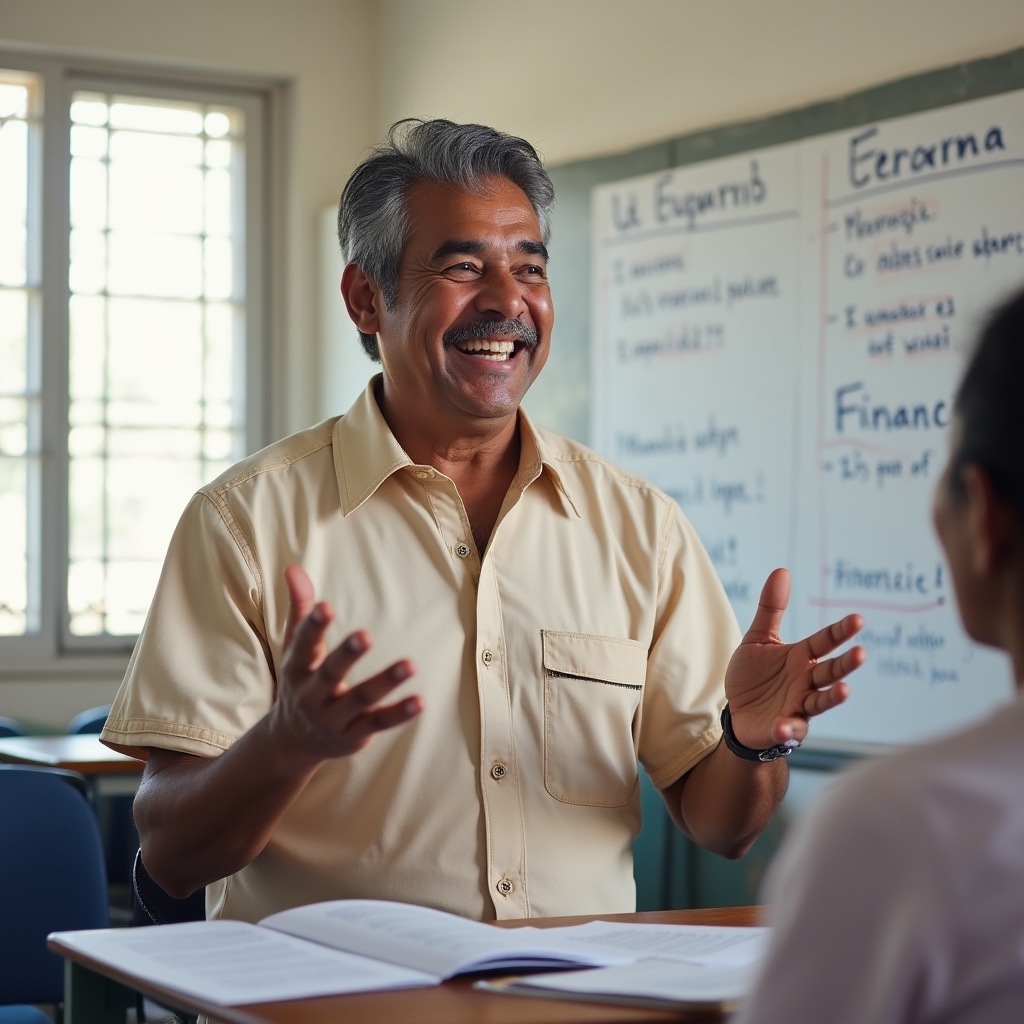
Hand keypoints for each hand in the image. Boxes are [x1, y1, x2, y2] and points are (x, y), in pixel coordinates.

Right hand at [269, 565, 422, 762]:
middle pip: (331, 673)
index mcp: (297, 669)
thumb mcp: (294, 648)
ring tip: (410, 664)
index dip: (314, 626)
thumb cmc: (300, 681)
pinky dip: (399, 713)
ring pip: (360, 700)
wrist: (293, 741)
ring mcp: (333, 718)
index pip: (304, 645)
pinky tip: (420, 701)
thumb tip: (293, 568)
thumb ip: (299, 609)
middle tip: (365, 635)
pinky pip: (378, 723)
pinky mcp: (355, 734)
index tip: (326, 606)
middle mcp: (312, 696)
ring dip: (385, 682)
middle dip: (347, 655)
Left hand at [724, 568, 864, 749]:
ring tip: (844, 691)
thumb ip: (771, 609)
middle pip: (831, 671)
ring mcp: (798, 706)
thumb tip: (781, 571)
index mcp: (801, 657)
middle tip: (860, 653)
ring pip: (821, 702)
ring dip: (833, 698)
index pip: (825, 641)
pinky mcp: (785, 728)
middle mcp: (806, 681)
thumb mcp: (758, 639)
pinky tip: (785, 726)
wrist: (738, 712)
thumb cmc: (754, 676)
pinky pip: (791, 730)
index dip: (841, 631)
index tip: (858, 619)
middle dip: (846, 664)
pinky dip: (789, 730)